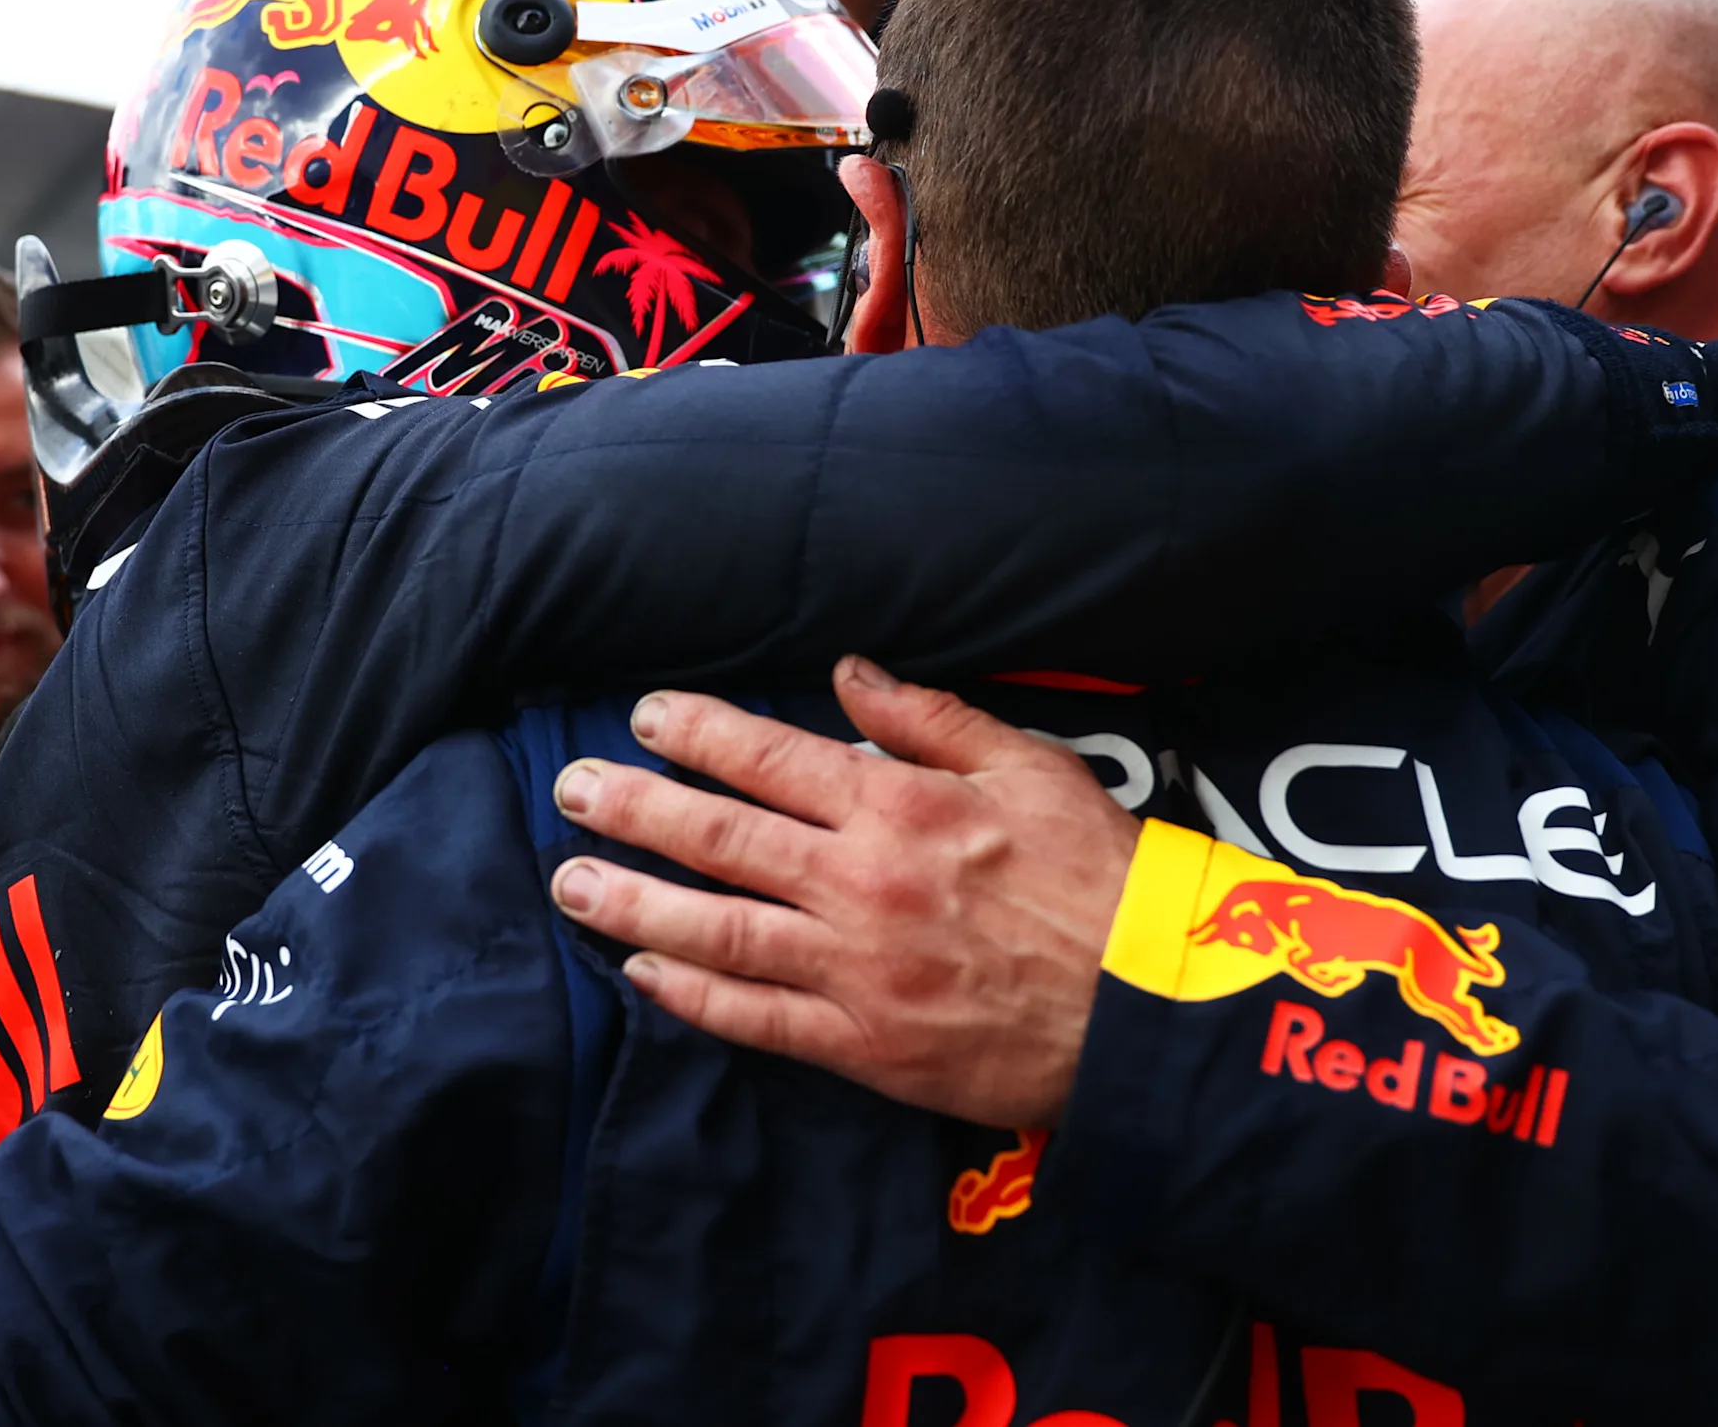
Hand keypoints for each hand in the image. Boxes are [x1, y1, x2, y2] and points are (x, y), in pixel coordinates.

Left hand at [545, 655, 1138, 1129]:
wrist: (1147, 1008)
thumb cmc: (1100, 878)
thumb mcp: (1031, 766)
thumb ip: (930, 719)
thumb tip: (850, 674)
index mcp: (898, 806)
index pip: (767, 757)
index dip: (695, 733)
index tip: (643, 719)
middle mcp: (859, 881)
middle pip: (719, 836)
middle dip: (633, 808)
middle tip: (571, 788)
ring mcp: (853, 968)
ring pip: (715, 928)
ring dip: (631, 901)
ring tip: (570, 882)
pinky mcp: (862, 1044)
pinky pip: (754, 1018)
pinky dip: (689, 996)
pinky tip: (639, 974)